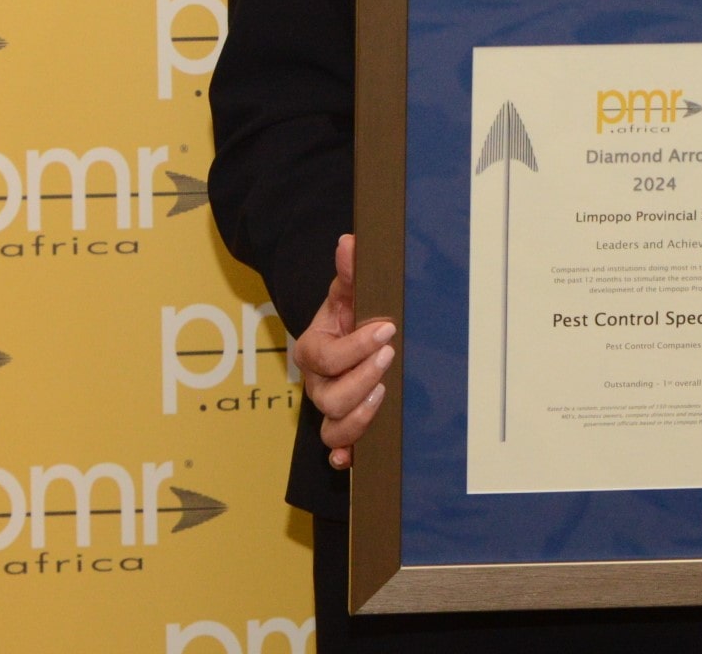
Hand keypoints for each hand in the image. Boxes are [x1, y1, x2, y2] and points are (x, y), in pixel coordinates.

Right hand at [291, 234, 395, 470]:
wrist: (348, 341)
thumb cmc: (349, 318)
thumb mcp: (349, 295)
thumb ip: (349, 273)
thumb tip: (350, 242)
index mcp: (312, 351)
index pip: (326, 356)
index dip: (356, 346)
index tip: (387, 329)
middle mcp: (317, 385)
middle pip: (329, 397)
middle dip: (360, 379)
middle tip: (388, 358)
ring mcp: (329, 411)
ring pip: (332, 430)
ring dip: (358, 418)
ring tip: (383, 395)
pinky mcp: (345, 432)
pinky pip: (338, 453)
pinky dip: (344, 458)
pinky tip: (357, 458)